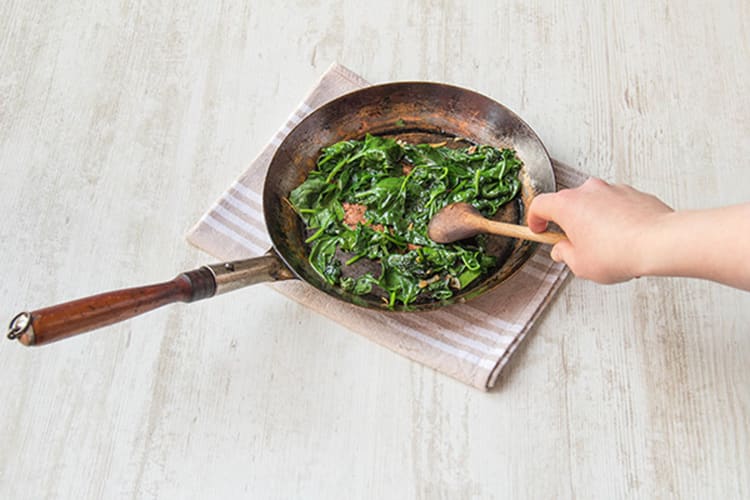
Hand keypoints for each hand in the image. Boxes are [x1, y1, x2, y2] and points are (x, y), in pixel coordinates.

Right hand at [527, 178, 673, 283]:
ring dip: (593, 221)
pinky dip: (615, 219)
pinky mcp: (634, 194)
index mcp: (567, 205)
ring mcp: (613, 190)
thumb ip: (565, 255)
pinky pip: (616, 206)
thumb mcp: (580, 265)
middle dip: (569, 223)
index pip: (540, 205)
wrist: (660, 242)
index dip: (535, 219)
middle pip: (568, 204)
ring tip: (604, 247)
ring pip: (594, 204)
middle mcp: (588, 191)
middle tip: (574, 245)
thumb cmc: (618, 252)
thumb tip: (562, 250)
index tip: (538, 229)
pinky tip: (623, 240)